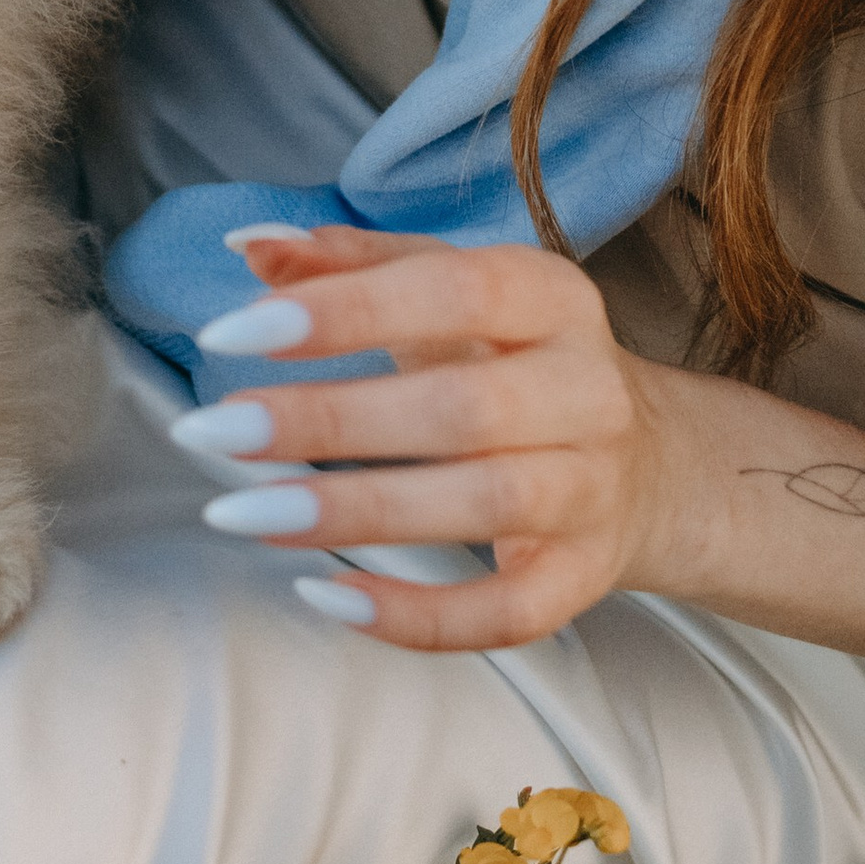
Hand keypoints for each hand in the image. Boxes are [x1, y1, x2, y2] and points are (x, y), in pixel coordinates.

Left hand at [169, 222, 680, 649]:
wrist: (650, 462)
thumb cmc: (512, 358)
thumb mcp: (444, 291)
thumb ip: (347, 263)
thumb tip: (251, 246)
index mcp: (551, 298)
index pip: (453, 289)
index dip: (344, 310)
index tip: (236, 331)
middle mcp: (588, 390)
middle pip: (463, 408)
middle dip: (327, 421)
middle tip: (214, 431)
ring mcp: (593, 491)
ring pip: (484, 506)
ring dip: (355, 513)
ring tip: (242, 512)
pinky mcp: (583, 579)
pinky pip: (506, 613)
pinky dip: (416, 617)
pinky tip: (324, 593)